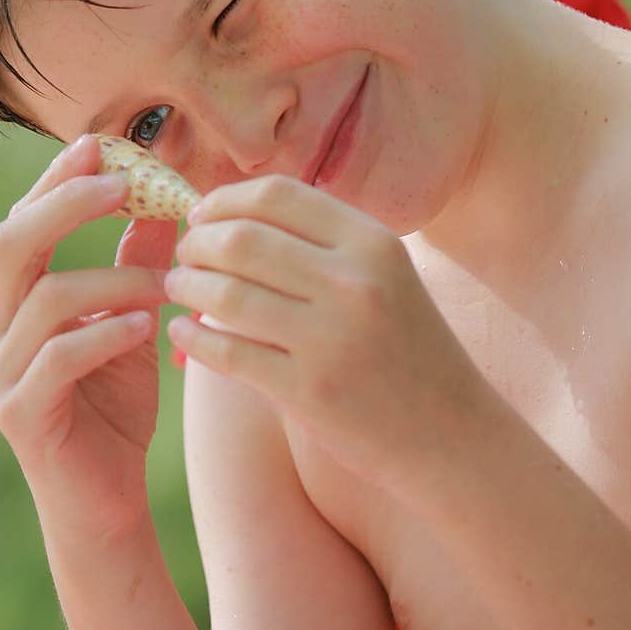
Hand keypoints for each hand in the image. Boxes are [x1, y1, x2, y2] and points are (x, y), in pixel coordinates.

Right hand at [0, 135, 176, 547]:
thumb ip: (137, 265)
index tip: (99, 145)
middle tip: (121, 185)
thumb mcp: (130, 322)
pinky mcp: (22, 414)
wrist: (107, 502)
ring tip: (165, 281)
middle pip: (10, 244)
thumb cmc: (115, 407)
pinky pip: (58, 358)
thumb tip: (166, 199)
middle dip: (65, 205)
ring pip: (43, 298)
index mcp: (10, 302)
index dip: (55, 181)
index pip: (21, 223)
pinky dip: (105, 333)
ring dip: (111, 277)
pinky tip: (145, 327)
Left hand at [165, 175, 473, 492]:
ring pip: (227, 294)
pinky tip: (181, 332)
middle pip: (242, 239)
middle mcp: (355, 282)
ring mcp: (333, 338)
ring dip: (187, 287)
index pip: (278, 195)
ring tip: (178, 289)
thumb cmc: (407, 348)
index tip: (202, 216)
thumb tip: (235, 211)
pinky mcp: (310, 391)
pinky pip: (228, 353)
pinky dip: (192, 338)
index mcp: (373, 241)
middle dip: (197, 244)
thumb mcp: (385, 275)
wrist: (452, 434)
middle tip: (183, 255)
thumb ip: (324, 241)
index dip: (226, 200)